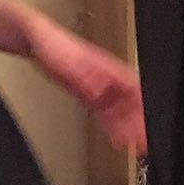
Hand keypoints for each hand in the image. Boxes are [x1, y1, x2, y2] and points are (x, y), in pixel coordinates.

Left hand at [30, 19, 147, 155]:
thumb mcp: (66, 61)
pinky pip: (106, 112)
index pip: (134, 88)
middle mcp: (107, 77)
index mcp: (107, 67)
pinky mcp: (88, 93)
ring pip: (120, 109)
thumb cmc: (52, 44)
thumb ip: (83, 76)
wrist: (36, 40)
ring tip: (135, 144)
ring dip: (128, 127)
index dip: (143, 106)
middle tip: (144, 141)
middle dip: (139, 122)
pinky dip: (113, 125)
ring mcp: (99, 85)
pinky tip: (116, 137)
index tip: (147, 122)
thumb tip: (98, 91)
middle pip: (131, 102)